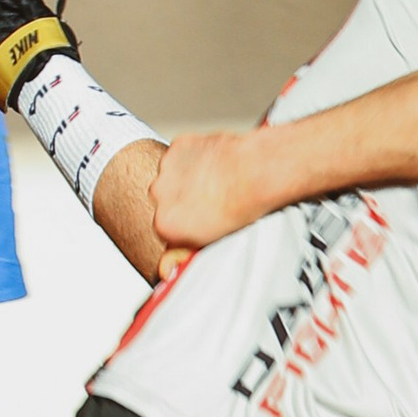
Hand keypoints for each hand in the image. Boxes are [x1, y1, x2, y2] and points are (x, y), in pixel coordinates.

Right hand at [148, 128, 275, 255]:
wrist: (257, 172)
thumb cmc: (242, 206)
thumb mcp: (210, 242)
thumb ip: (180, 256)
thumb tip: (165, 271)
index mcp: (165, 223)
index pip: (166, 226)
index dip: (186, 222)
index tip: (200, 219)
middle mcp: (160, 195)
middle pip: (167, 199)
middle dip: (184, 199)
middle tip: (211, 199)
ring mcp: (168, 168)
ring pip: (173, 175)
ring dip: (188, 177)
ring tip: (215, 181)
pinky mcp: (179, 146)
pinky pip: (182, 152)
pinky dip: (195, 155)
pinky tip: (214, 163)